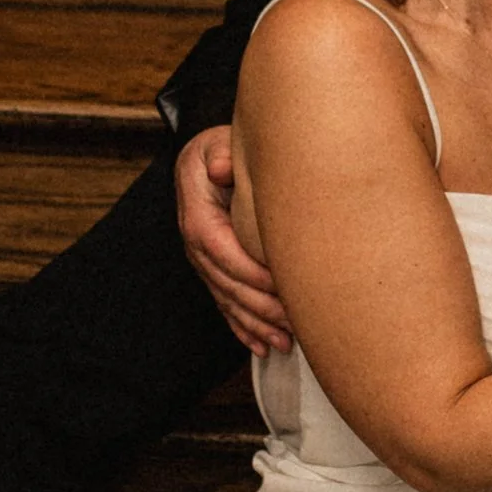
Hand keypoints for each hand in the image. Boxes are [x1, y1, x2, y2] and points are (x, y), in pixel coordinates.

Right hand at [176, 127, 292, 354]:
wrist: (206, 161)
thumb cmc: (218, 152)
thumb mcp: (215, 145)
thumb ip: (220, 155)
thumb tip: (222, 167)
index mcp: (197, 217)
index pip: (221, 251)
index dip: (250, 272)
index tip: (280, 286)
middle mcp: (197, 245)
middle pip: (227, 284)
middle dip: (260, 307)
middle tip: (294, 322)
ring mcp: (205, 263)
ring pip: (229, 301)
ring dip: (256, 325)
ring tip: (284, 343)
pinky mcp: (215, 273)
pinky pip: (227, 305)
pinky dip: (244, 329)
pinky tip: (262, 346)